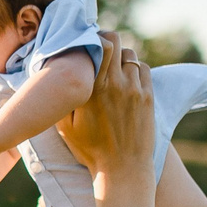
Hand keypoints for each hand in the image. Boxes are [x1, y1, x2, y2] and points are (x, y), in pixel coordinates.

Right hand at [53, 31, 154, 178]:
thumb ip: (62, 99)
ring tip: (112, 68)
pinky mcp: (148, 97)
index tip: (87, 41)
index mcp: (94, 88)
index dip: (95, 37)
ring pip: (131, 56)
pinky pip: (143, 69)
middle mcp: (117, 84)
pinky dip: (135, 69)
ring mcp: (135, 90)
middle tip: (100, 49)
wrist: (122, 169)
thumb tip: (57, 76)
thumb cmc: (90, 150)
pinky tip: (126, 79)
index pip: (102, 45)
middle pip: (118, 43)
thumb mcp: (65, 126)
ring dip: (121, 57)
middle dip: (108, 41)